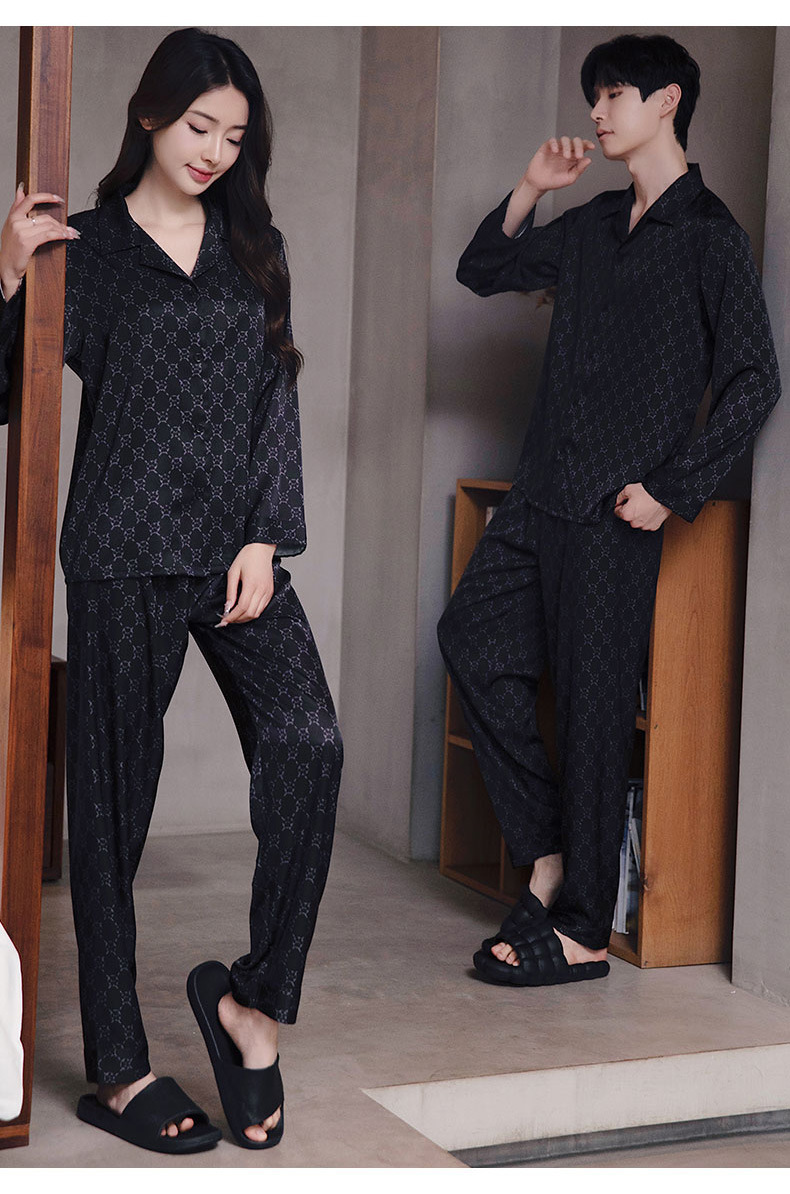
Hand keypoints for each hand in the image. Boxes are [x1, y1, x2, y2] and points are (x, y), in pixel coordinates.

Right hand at [0, 182, 79, 297]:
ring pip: (48, 226)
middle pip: (45, 217)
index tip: (58, 198)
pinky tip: (67, 237)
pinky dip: (60, 235)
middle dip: (60, 224)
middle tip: (70, 228)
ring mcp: (21, 231)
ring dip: (63, 230)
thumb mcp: (11, 225)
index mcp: (13, 215)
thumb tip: (21, 189)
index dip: (46, 197)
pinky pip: (48, 234)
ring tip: (72, 234)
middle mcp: (16, 221)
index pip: (30, 199)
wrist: (5, 267)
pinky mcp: (27, 242)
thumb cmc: (10, 248)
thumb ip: (17, 207)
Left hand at [216, 543, 275, 625]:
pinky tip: (244, 611)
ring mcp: (267, 592)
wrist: (262, 549)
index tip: (224, 620)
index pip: (242, 607)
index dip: (232, 616)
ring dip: (245, 618)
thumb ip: (231, 591)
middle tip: (227, 620)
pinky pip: (262, 608)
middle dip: (237, 619)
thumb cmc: (247, 558)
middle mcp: (262, 590)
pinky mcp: (270, 592)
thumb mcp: (233, 572)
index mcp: (252, 584)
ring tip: (235, 616)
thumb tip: (227, 607)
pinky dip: (252, 613)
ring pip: (256, 613)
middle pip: (250, 613)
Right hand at [522, 136, 596, 194]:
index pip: (583, 147)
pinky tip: (556, 151)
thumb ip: (579, 169)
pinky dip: (555, 144)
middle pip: (575, 141)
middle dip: (579, 146)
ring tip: (566, 157)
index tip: (592, 147)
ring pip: (565, 139)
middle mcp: (566, 150)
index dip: (588, 144)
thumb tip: (589, 159)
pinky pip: (552, 141)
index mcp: (573, 157)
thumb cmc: (554, 181)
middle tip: (578, 156)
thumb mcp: (569, 178)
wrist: (539, 184)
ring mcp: (557, 148)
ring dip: (567, 146)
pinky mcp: (547, 147)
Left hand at [614, 483, 670, 530]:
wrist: (664, 493)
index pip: (617, 512)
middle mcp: (635, 523)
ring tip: (645, 505)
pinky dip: (648, 518)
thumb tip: (617, 502)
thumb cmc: (648, 491)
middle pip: (628, 517)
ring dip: (640, 515)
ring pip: (638, 521)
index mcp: (626, 515)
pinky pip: (648, 523)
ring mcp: (645, 526)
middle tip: (638, 502)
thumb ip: (619, 497)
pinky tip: (651, 510)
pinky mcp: (654, 526)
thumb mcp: (628, 489)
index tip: (626, 501)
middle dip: (631, 510)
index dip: (621, 505)